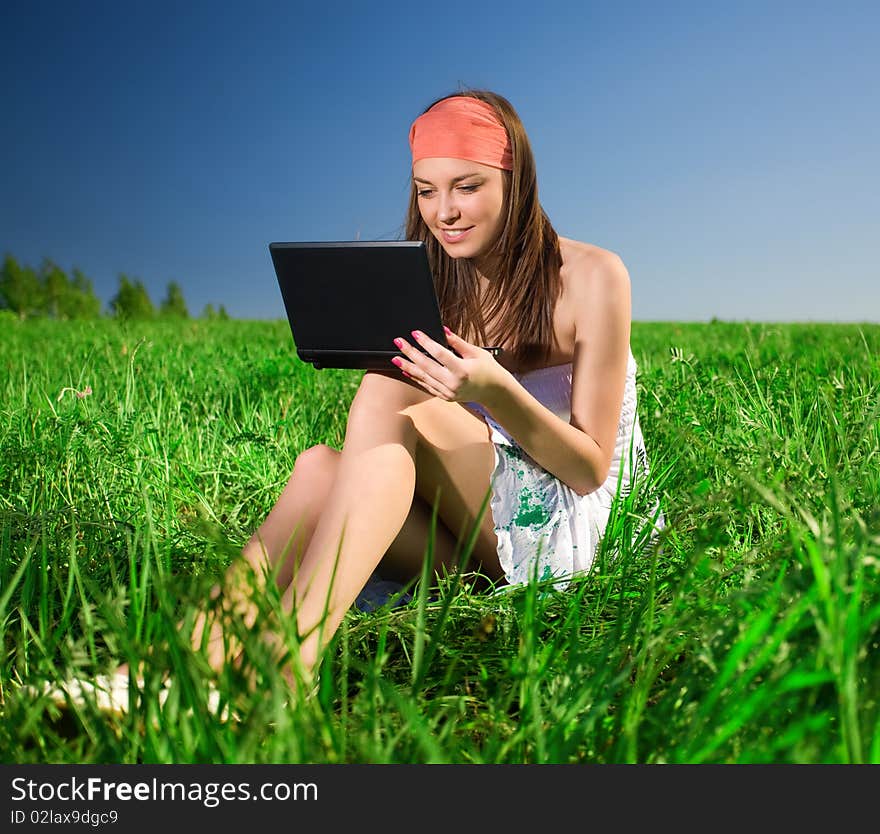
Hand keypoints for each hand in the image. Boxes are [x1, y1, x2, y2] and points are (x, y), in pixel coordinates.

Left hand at [390, 327, 509, 404]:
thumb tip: (443, 330)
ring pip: (423, 378)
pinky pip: (427, 386)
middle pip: (426, 366)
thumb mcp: (476, 352)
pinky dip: (416, 378)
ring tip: (395, 358)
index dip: (426, 342)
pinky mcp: (445, 397)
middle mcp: (453, 384)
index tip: (415, 333)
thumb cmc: (488, 370)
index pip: (439, 354)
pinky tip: (406, 370)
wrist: (495, 392)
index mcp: (462, 371)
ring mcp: (448, 393)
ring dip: (408, 367)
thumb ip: (457, 342)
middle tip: (399, 342)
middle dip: (410, 353)